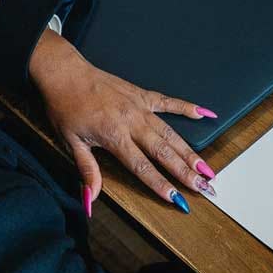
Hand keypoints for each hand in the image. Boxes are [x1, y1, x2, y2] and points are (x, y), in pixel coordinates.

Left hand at [28, 30, 216, 211]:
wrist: (65, 73)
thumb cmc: (65, 107)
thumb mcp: (71, 142)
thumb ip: (87, 170)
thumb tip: (91, 198)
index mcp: (114, 136)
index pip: (143, 167)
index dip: (161, 185)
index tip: (178, 200)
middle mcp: (132, 122)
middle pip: (164, 152)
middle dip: (186, 173)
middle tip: (206, 188)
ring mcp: (140, 107)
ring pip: (171, 133)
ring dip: (190, 152)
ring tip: (207, 168)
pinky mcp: (142, 95)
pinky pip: (169, 102)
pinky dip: (188, 108)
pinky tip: (206, 115)